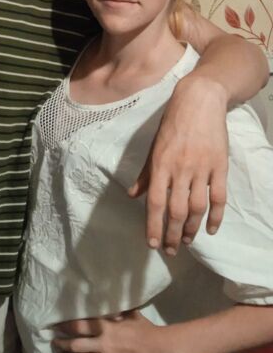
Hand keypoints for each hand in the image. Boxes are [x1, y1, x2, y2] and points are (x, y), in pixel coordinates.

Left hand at [53, 311, 174, 352]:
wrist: (162, 349)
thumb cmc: (147, 329)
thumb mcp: (131, 314)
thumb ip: (117, 309)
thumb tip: (109, 299)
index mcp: (106, 327)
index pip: (79, 326)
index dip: (65, 326)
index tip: (55, 326)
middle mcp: (104, 343)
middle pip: (76, 344)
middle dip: (62, 344)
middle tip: (54, 343)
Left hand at [129, 74, 227, 253]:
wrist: (199, 102)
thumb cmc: (172, 124)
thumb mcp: (154, 146)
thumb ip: (145, 173)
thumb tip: (132, 195)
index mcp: (160, 165)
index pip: (154, 202)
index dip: (152, 226)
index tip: (151, 244)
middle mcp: (179, 169)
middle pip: (176, 210)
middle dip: (172, 234)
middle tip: (170, 250)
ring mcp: (201, 169)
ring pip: (197, 207)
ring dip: (192, 229)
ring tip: (187, 241)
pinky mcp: (219, 166)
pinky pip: (219, 197)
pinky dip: (216, 216)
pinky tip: (211, 229)